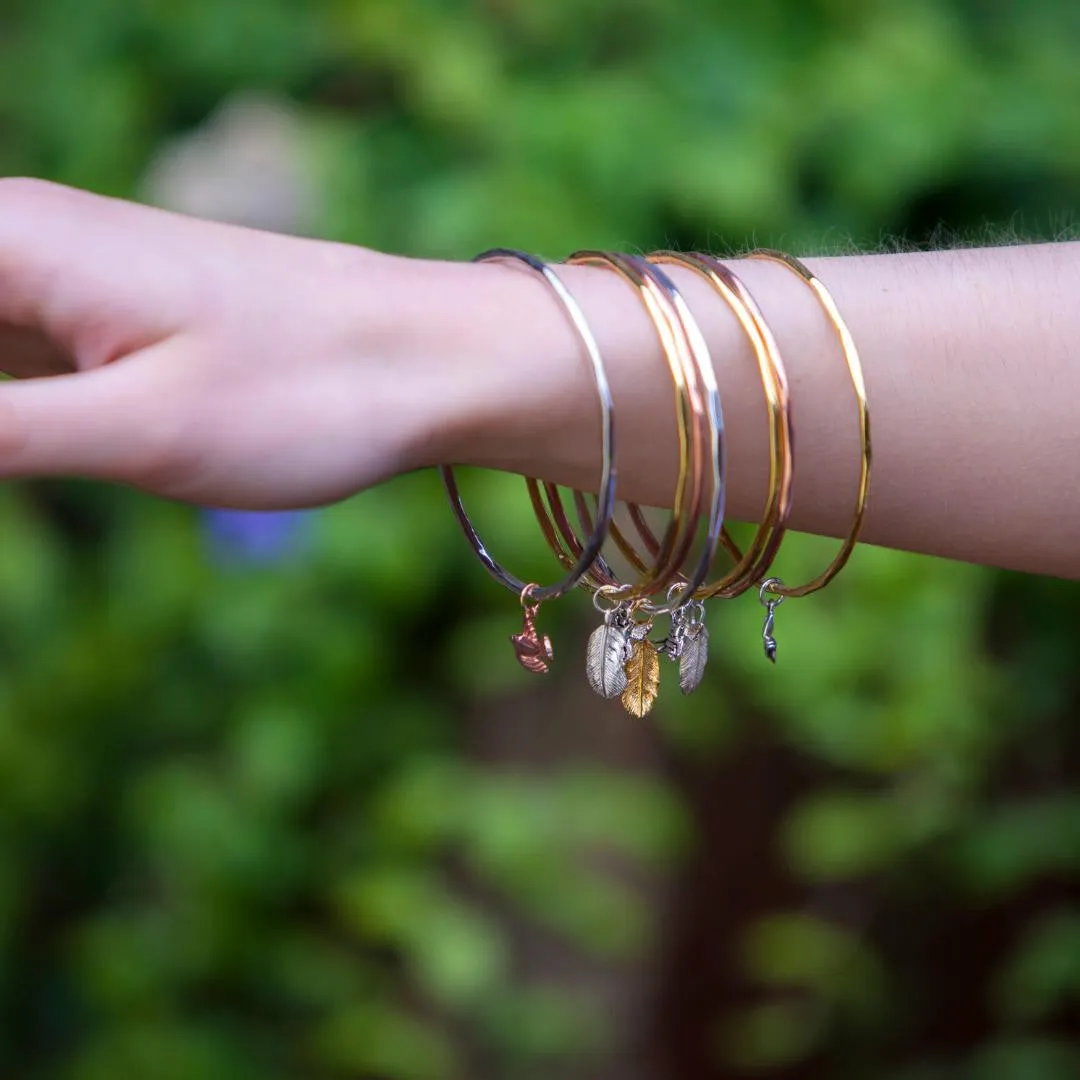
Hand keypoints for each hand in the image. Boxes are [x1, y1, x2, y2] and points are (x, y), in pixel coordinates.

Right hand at [0, 178, 471, 508]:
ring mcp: (75, 281)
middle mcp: (30, 242)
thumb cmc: (310, 387)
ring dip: (3, 415)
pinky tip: (36, 444)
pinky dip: (9, 408)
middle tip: (41, 453)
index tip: (17, 447)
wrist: (433, 358)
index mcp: (12, 242)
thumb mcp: (135, 430)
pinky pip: (14, 353)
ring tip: (69, 452)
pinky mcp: (118, 322)